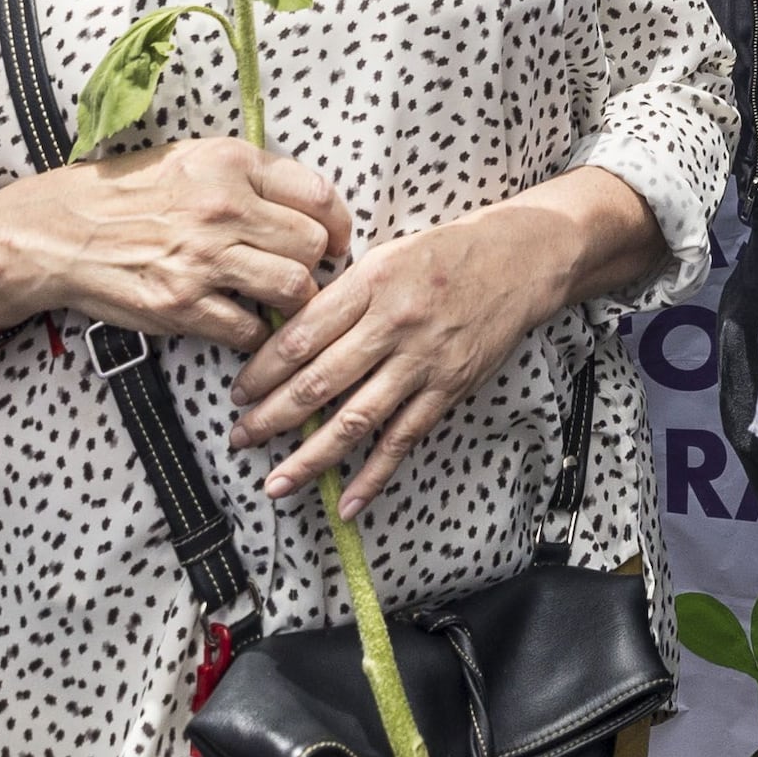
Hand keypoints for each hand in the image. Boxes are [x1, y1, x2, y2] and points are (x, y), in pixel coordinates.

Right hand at [0, 137, 352, 353]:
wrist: (61, 232)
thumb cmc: (133, 192)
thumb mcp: (194, 158)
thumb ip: (252, 173)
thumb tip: (312, 203)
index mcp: (231, 163)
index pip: (318, 194)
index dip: (339, 223)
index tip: (337, 240)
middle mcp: (222, 208)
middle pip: (314, 246)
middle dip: (319, 265)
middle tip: (307, 274)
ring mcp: (202, 260)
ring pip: (293, 289)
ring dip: (296, 302)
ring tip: (284, 302)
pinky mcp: (181, 306)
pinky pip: (249, 329)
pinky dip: (255, 333)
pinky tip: (244, 322)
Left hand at [235, 198, 596, 514]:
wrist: (519, 260)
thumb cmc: (444, 254)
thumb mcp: (386, 255)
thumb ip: (341, 294)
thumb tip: (285, 336)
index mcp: (370, 284)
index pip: (301, 335)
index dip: (262, 370)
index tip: (238, 393)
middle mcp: (394, 324)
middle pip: (319, 381)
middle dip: (271, 417)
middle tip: (240, 438)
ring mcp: (423, 361)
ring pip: (355, 419)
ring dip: (311, 457)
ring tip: (276, 483)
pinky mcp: (449, 388)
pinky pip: (403, 438)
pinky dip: (373, 475)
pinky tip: (347, 502)